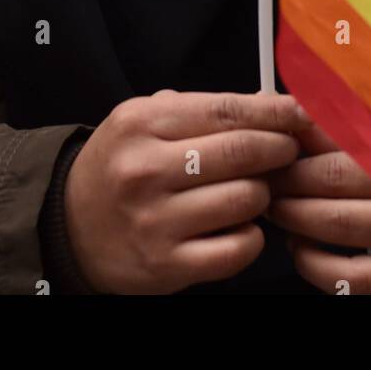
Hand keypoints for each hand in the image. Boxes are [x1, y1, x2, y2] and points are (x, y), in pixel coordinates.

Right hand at [63, 89, 313, 294]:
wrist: (67, 224)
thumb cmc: (120, 165)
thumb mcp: (145, 121)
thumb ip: (202, 110)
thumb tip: (269, 104)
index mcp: (142, 124)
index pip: (227, 110)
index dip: (274, 111)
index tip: (302, 113)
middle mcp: (146, 170)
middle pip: (242, 152)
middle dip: (279, 150)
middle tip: (288, 151)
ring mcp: (155, 220)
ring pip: (245, 200)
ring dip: (263, 194)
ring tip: (254, 190)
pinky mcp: (165, 265)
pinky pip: (236, 249)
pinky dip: (251, 237)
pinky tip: (239, 227)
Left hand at [264, 122, 370, 294]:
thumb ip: (348, 132)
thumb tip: (292, 117)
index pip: (346, 136)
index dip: (303, 140)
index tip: (275, 140)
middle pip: (337, 178)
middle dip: (291, 177)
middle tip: (267, 175)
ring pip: (339, 225)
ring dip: (295, 216)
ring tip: (277, 208)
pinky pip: (349, 279)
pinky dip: (313, 263)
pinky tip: (301, 248)